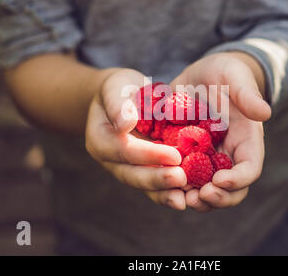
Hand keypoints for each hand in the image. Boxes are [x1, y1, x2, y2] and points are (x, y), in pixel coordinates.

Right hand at [85, 68, 186, 209]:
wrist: (125, 98)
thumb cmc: (120, 89)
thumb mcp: (116, 88)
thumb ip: (117, 103)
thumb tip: (124, 123)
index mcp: (100, 139)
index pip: (125, 150)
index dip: (148, 155)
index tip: (174, 155)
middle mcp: (110, 160)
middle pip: (132, 174)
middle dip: (157, 179)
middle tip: (181, 179)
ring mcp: (125, 169)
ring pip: (143, 186)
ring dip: (164, 193)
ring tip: (185, 199)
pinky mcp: (141, 172)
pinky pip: (153, 187)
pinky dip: (168, 193)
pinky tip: (186, 198)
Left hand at [171, 52, 270, 211]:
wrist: (201, 75)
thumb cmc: (224, 72)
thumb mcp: (235, 76)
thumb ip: (247, 94)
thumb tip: (265, 113)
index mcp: (246, 140)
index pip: (250, 168)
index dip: (238, 180)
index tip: (219, 180)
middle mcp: (229, 155)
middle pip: (231, 189)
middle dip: (217, 198)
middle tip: (197, 197)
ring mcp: (207, 159)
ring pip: (207, 190)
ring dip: (196, 199)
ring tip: (181, 199)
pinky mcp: (187, 157)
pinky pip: (184, 178)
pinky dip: (176, 186)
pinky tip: (163, 185)